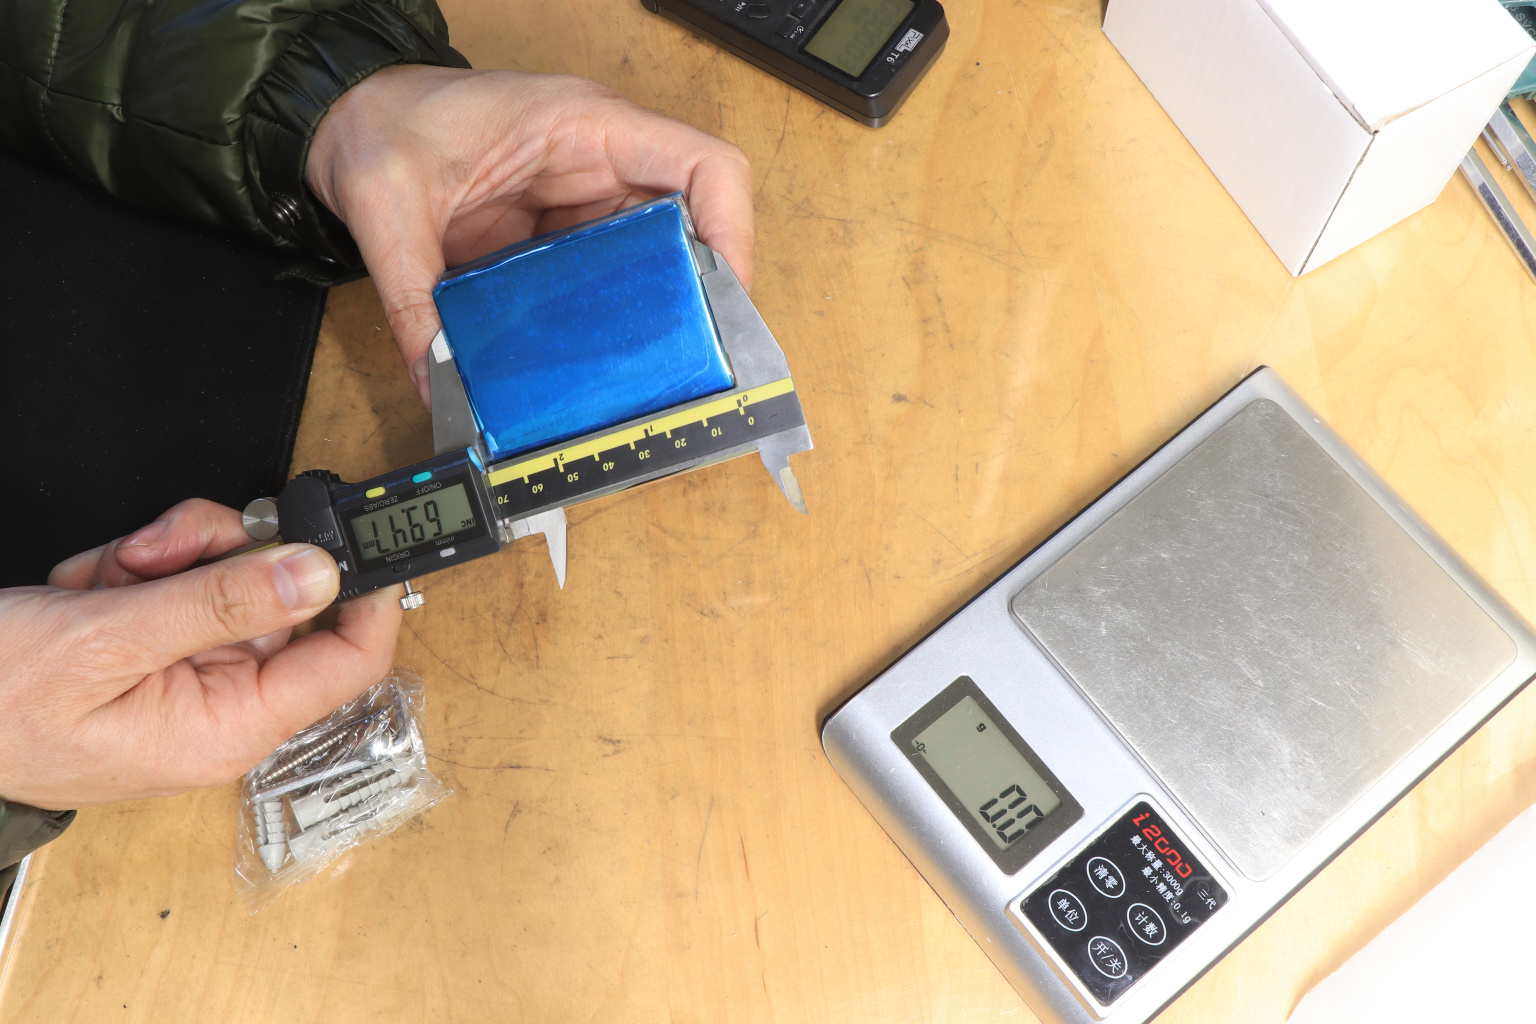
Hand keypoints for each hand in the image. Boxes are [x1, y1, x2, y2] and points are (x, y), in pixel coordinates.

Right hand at [0, 500, 401, 809]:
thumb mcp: (107, 644)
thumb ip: (219, 603)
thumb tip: (317, 572)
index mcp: (230, 725)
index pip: (349, 662)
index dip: (368, 594)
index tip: (356, 535)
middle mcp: (222, 700)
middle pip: (280, 593)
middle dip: (217, 553)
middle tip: (156, 554)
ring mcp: (188, 669)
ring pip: (226, 572)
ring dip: (164, 558)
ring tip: (102, 582)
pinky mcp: (156, 643)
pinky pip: (179, 579)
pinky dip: (130, 570)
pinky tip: (87, 592)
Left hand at [306, 66, 755, 406]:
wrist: (349, 118)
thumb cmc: (381, 125)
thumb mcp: (389, 211)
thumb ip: (413, 300)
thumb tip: (437, 376)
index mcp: (582, 126)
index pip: (703, 165)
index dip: (733, 230)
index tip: (724, 295)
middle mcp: (600, 159)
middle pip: (691, 223)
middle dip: (698, 290)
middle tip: (687, 353)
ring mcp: (585, 196)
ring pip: (656, 257)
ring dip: (656, 310)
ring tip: (645, 366)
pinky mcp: (563, 232)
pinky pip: (611, 276)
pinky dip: (612, 317)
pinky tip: (595, 355)